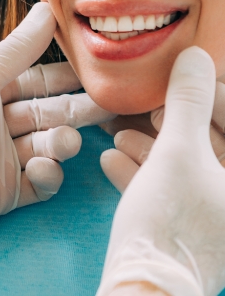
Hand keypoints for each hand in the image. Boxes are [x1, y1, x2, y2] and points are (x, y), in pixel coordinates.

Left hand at [0, 3, 114, 248]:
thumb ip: (17, 50)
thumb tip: (47, 9)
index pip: (37, 81)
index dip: (66, 77)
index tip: (98, 71)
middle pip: (49, 114)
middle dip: (77, 110)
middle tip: (109, 106)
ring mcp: (3, 158)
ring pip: (48, 147)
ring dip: (61, 143)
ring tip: (63, 142)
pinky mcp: (6, 192)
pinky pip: (40, 183)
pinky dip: (48, 176)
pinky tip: (44, 169)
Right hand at [97, 47, 224, 295]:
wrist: (142, 289)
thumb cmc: (170, 221)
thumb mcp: (176, 151)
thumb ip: (188, 101)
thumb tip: (195, 57)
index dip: (216, 97)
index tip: (187, 82)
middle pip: (216, 146)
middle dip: (177, 125)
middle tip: (152, 112)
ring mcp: (218, 220)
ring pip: (193, 169)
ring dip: (156, 149)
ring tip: (121, 136)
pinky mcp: (194, 234)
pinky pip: (178, 193)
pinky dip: (148, 175)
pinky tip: (113, 161)